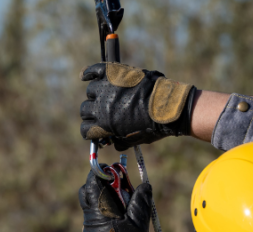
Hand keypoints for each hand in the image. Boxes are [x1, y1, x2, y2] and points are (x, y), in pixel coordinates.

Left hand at [79, 168, 151, 231]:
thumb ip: (141, 201)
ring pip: (92, 203)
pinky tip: (120, 221)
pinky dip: (105, 212)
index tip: (116, 171)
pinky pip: (95, 216)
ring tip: (124, 206)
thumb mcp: (139, 222)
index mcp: (99, 207)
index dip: (103, 172)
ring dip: (105, 199)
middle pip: (89, 190)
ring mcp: (88, 225)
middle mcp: (90, 214)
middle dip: (102, 184)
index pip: (93, 179)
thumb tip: (144, 185)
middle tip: (120, 188)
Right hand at [80, 63, 195, 150]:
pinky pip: (94, 70)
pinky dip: (88, 73)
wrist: (168, 107)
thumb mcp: (133, 141)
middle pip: (85, 109)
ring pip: (91, 90)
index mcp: (104, 125)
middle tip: (101, 113)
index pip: (85, 129)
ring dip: (96, 94)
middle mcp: (101, 106)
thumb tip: (112, 141)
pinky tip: (85, 76)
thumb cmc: (153, 126)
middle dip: (92, 114)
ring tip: (105, 95)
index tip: (95, 130)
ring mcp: (107, 88)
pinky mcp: (114, 73)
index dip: (90, 131)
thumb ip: (119, 141)